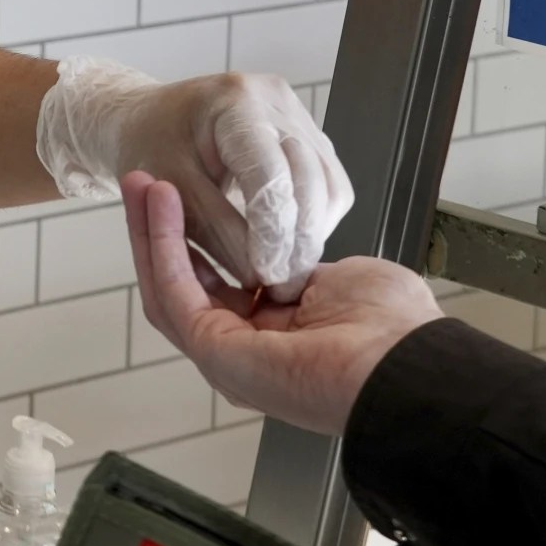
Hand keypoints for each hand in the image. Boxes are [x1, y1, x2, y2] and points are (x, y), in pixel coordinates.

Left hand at [38, 60, 351, 299]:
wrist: (151, 118)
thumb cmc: (150, 146)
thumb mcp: (169, 190)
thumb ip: (215, 229)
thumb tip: (258, 275)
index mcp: (234, 102)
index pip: (270, 174)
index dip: (272, 231)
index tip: (265, 275)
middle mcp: (276, 101)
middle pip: (310, 179)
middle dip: (297, 239)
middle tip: (279, 286)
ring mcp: (299, 116)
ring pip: (329, 185)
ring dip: (310, 234)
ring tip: (283, 271)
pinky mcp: (310, 136)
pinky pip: (329, 185)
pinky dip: (312, 222)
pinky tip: (289, 246)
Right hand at [125, 174, 439, 432]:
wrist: (405, 363)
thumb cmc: (392, 328)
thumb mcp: (339, 278)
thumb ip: (296, 266)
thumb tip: (276, 255)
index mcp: (273, 337)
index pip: (216, 283)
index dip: (195, 236)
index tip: (184, 194)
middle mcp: (241, 350)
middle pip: (181, 282)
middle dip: (159, 229)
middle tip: (143, 182)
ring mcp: (222, 355)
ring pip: (168, 284)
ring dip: (150, 231)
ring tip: (140, 183)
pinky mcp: (212, 349)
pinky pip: (175, 288)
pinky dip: (163, 241)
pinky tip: (160, 203)